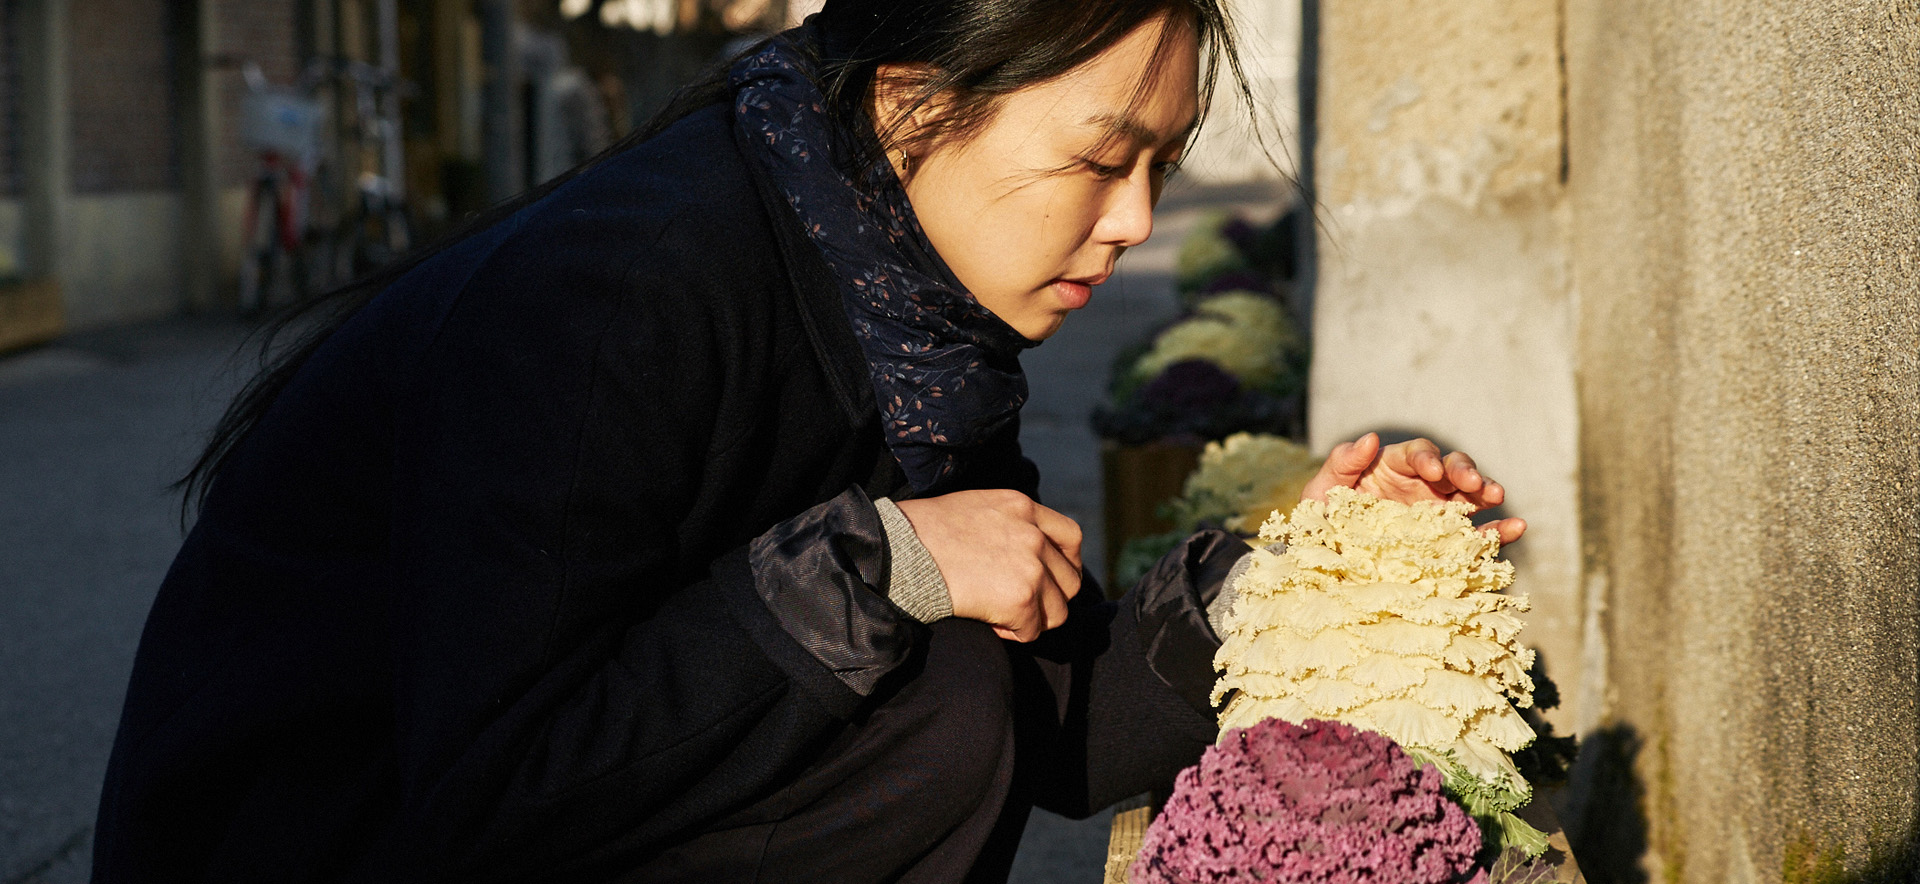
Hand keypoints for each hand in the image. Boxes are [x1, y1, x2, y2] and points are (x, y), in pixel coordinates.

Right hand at [894, 490, 1083, 641]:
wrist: (901, 552)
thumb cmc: (923, 533)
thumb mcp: (976, 509)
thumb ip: (1009, 524)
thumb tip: (1023, 555)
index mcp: (1022, 507)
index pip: (1071, 537)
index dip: (1065, 564)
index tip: (1050, 578)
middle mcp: (1034, 535)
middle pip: (1070, 581)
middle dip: (1049, 599)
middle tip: (1019, 605)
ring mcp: (1031, 567)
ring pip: (1058, 612)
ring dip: (1032, 620)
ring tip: (1000, 615)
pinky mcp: (1020, 599)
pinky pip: (1031, 632)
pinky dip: (1012, 634)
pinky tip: (988, 622)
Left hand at [1299, 432, 1526, 544]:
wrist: (1327, 565)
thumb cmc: (1323, 522)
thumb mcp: (1320, 492)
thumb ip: (1342, 463)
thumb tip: (1369, 438)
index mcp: (1392, 467)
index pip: (1417, 454)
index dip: (1427, 457)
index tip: (1430, 469)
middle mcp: (1421, 485)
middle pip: (1451, 467)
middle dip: (1464, 470)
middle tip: (1471, 482)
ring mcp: (1438, 512)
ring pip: (1470, 493)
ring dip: (1485, 490)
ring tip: (1497, 496)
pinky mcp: (1449, 541)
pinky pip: (1479, 533)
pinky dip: (1500, 530)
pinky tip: (1517, 528)